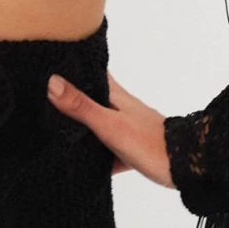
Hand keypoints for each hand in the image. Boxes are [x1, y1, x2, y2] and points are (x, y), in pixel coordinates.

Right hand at [46, 68, 175, 189]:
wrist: (187, 167)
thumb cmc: (150, 143)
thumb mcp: (110, 125)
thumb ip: (82, 106)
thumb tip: (52, 82)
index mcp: (114, 95)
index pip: (90, 71)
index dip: (73, 64)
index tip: (49, 59)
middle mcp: (119, 108)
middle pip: (91, 97)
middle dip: (70, 96)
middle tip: (41, 95)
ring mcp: (125, 128)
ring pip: (96, 124)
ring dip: (79, 126)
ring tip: (50, 128)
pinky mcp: (129, 150)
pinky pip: (104, 149)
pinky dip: (91, 153)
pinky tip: (75, 163)